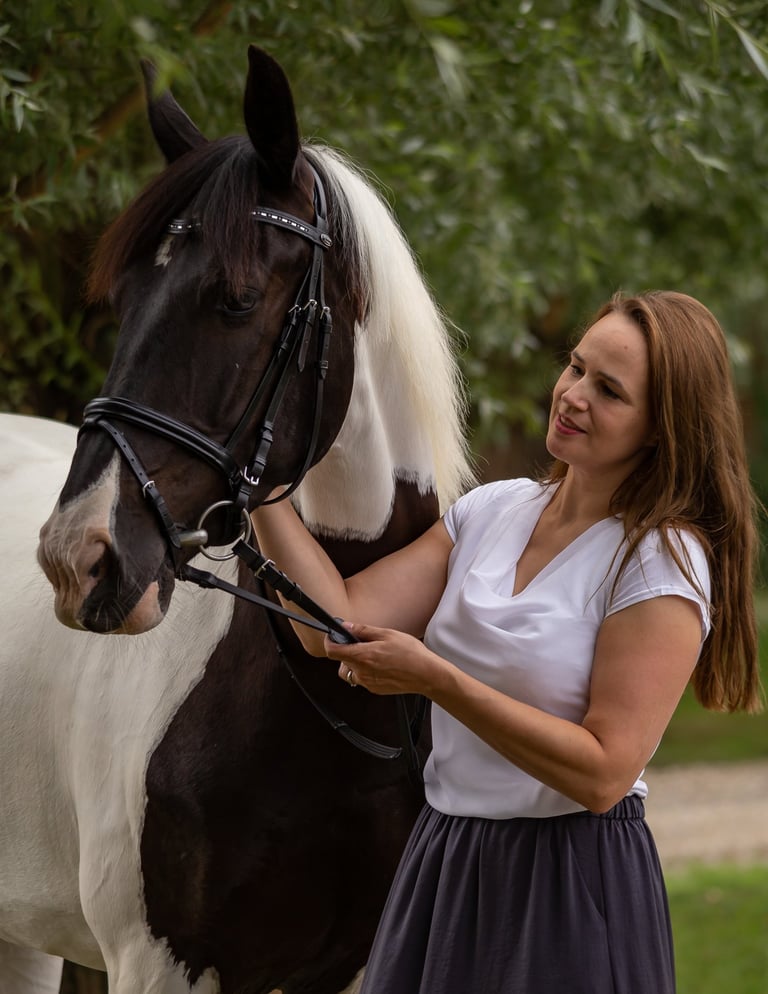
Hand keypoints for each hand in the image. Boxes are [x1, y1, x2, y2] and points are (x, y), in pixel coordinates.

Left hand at [324, 622, 443, 695]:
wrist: (426, 674)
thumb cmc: (410, 653)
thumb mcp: (387, 634)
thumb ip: (363, 631)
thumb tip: (346, 626)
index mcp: (362, 656)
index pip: (333, 652)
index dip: (329, 642)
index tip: (332, 637)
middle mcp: (362, 672)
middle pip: (341, 661)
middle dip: (346, 651)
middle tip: (361, 643)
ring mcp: (367, 683)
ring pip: (350, 671)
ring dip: (355, 662)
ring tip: (372, 654)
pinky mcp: (374, 689)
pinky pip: (362, 679)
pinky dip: (365, 671)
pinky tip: (381, 664)